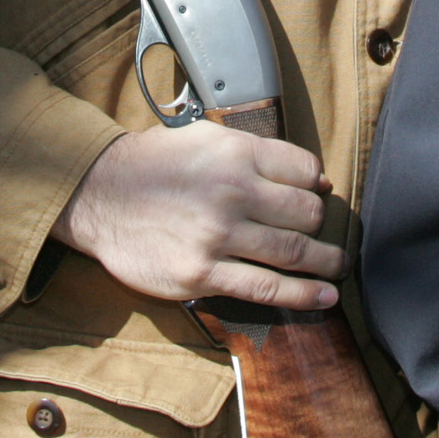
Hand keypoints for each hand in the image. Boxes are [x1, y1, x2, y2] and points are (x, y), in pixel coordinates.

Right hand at [50, 121, 344, 308]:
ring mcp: (218, 236)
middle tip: (326, 234)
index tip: (318, 196)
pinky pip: (264, 288)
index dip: (317, 185)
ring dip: (325, 262)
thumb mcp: (207, 139)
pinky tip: (324, 299)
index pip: (304, 170)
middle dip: (321, 225)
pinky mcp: (202, 275)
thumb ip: (259, 154)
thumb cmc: (156, 165)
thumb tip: (316, 178)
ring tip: (338, 267)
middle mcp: (233, 192)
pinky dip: (302, 296)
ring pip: (292, 252)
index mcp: (237, 154)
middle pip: (305, 213)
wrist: (100, 195)